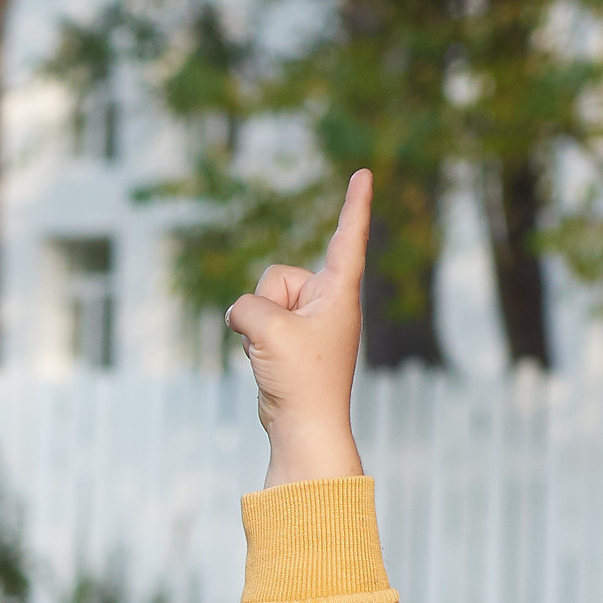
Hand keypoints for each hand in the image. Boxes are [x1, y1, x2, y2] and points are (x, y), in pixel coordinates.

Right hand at [225, 169, 370, 487]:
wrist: (304, 428)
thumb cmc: (301, 380)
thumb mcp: (267, 331)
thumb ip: (245, 307)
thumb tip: (237, 315)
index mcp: (339, 292)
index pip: (348, 237)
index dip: (355, 204)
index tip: (365, 173)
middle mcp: (325, 302)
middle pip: (276, 277)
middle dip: (265, 305)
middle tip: (283, 343)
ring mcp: (305, 323)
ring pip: (260, 303)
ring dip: (256, 329)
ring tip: (275, 358)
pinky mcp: (288, 341)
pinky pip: (257, 325)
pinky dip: (253, 343)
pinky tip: (267, 366)